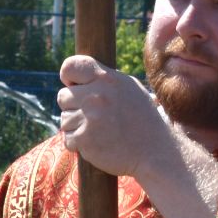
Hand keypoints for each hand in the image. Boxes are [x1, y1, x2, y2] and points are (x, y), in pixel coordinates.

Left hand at [56, 55, 171, 179]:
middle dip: (75, 106)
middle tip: (96, 116)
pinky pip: (67, 138)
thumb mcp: (128, 88)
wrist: (154, 151)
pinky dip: (78, 143)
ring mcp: (90, 118)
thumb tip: (74, 77)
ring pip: (64, 119)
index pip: (70, 66)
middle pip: (63, 96)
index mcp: (107, 78)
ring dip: (76, 126)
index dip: (69, 77)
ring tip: (99, 130)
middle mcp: (97, 95)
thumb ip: (102, 79)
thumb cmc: (141, 118)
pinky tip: (96, 142)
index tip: (75, 87)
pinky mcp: (85, 139)